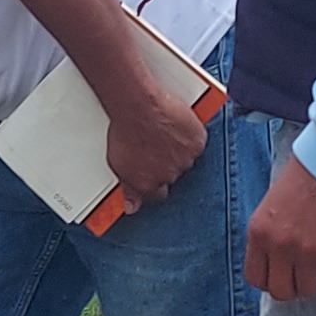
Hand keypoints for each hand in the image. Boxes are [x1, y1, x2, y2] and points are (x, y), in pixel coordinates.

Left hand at [101, 82, 208, 214]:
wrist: (138, 107)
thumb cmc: (125, 131)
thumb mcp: (118, 164)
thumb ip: (129, 188)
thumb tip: (131, 207)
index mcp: (149, 185)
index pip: (158, 195)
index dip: (156, 182)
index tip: (153, 172)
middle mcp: (169, 175)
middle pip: (173, 175)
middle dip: (167, 162)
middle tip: (158, 145)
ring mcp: (184, 160)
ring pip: (186, 159)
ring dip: (179, 149)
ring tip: (165, 132)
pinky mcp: (196, 142)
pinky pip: (197, 142)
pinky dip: (190, 134)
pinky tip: (178, 125)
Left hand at [244, 152, 315, 299]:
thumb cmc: (305, 177)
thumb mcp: (272, 206)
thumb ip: (269, 236)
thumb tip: (276, 263)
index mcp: (259, 232)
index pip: (255, 278)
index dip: (270, 280)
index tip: (281, 275)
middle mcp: (279, 246)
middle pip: (281, 291)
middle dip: (293, 287)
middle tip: (303, 274)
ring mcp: (307, 251)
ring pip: (308, 289)